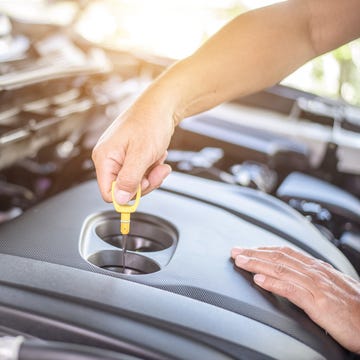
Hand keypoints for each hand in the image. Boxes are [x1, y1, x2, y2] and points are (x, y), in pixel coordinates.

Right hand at [92, 93, 173, 203]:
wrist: (162, 106)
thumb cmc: (150, 122)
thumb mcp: (141, 154)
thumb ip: (129, 179)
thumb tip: (119, 200)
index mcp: (104, 158)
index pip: (108, 192)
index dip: (126, 195)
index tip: (144, 186)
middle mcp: (109, 159)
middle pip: (124, 189)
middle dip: (144, 182)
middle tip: (157, 170)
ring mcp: (120, 158)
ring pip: (136, 182)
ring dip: (151, 174)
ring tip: (158, 158)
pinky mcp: (131, 157)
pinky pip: (142, 173)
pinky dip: (153, 167)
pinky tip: (157, 155)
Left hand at [231, 246, 359, 353]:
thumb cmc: (355, 307)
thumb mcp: (331, 286)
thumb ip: (312, 278)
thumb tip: (294, 275)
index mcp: (316, 268)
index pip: (285, 252)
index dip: (263, 249)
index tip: (247, 249)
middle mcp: (314, 272)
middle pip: (278, 258)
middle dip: (254, 253)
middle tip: (235, 251)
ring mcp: (316, 286)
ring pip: (281, 269)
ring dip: (257, 264)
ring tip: (240, 261)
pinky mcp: (318, 303)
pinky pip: (291, 289)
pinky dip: (273, 283)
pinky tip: (259, 280)